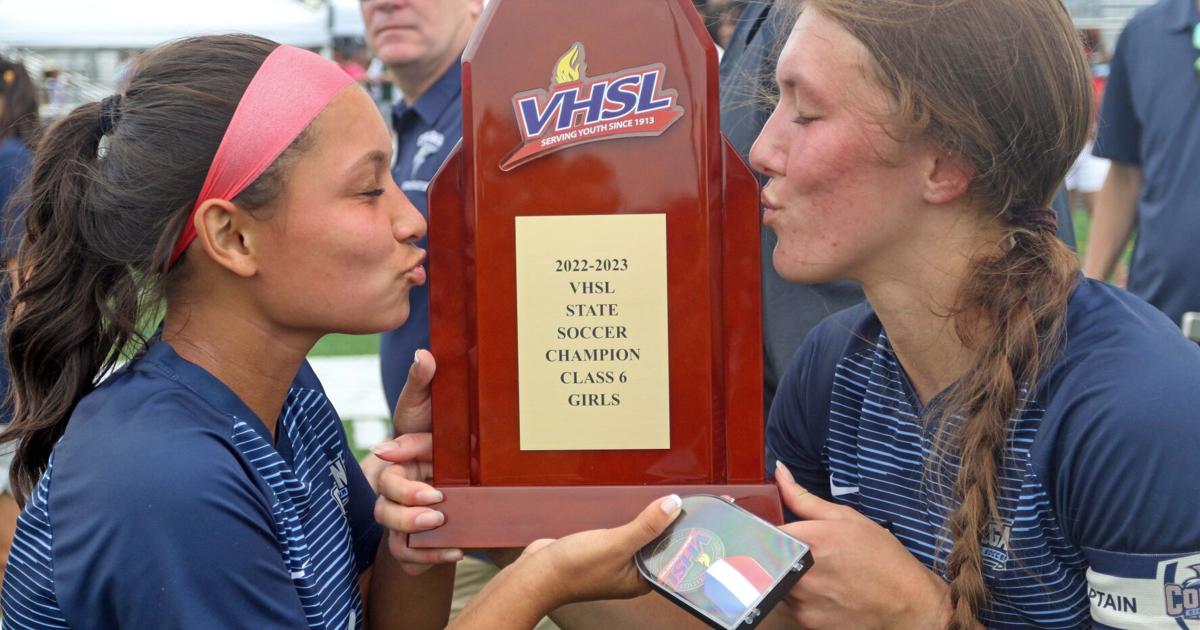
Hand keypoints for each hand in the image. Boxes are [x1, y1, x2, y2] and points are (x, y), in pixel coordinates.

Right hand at [372, 349, 462, 574]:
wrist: (463, 464)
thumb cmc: (439, 430)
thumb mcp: (431, 405)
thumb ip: (424, 382)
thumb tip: (425, 355)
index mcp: (396, 461)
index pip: (389, 470)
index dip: (400, 474)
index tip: (416, 474)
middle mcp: (396, 492)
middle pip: (384, 507)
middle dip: (406, 509)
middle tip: (437, 507)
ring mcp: (405, 518)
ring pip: (394, 537)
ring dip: (415, 537)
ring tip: (444, 531)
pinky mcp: (418, 540)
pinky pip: (412, 557)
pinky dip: (429, 559)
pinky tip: (456, 551)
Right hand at [517, 494, 682, 607]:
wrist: (536, 573)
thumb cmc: (573, 570)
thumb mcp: (616, 544)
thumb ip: (646, 526)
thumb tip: (672, 506)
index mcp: (641, 580)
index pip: (672, 557)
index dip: (683, 537)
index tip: (695, 516)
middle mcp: (631, 573)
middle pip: (658, 545)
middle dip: (667, 526)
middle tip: (681, 503)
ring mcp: (616, 562)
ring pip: (641, 538)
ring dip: (648, 523)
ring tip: (664, 504)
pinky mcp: (602, 550)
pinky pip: (623, 533)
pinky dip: (630, 522)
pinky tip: (634, 511)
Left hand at [773, 463, 949, 629]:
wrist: (905, 601)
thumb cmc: (878, 555)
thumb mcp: (844, 517)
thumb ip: (802, 498)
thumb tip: (779, 471)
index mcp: (806, 540)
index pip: (761, 533)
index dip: (764, 532)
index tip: (774, 534)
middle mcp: (798, 572)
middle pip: (765, 559)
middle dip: (776, 554)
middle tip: (802, 555)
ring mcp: (800, 600)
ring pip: (774, 582)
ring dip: (786, 575)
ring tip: (817, 573)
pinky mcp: (805, 621)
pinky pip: (788, 604)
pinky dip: (798, 597)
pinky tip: (822, 592)